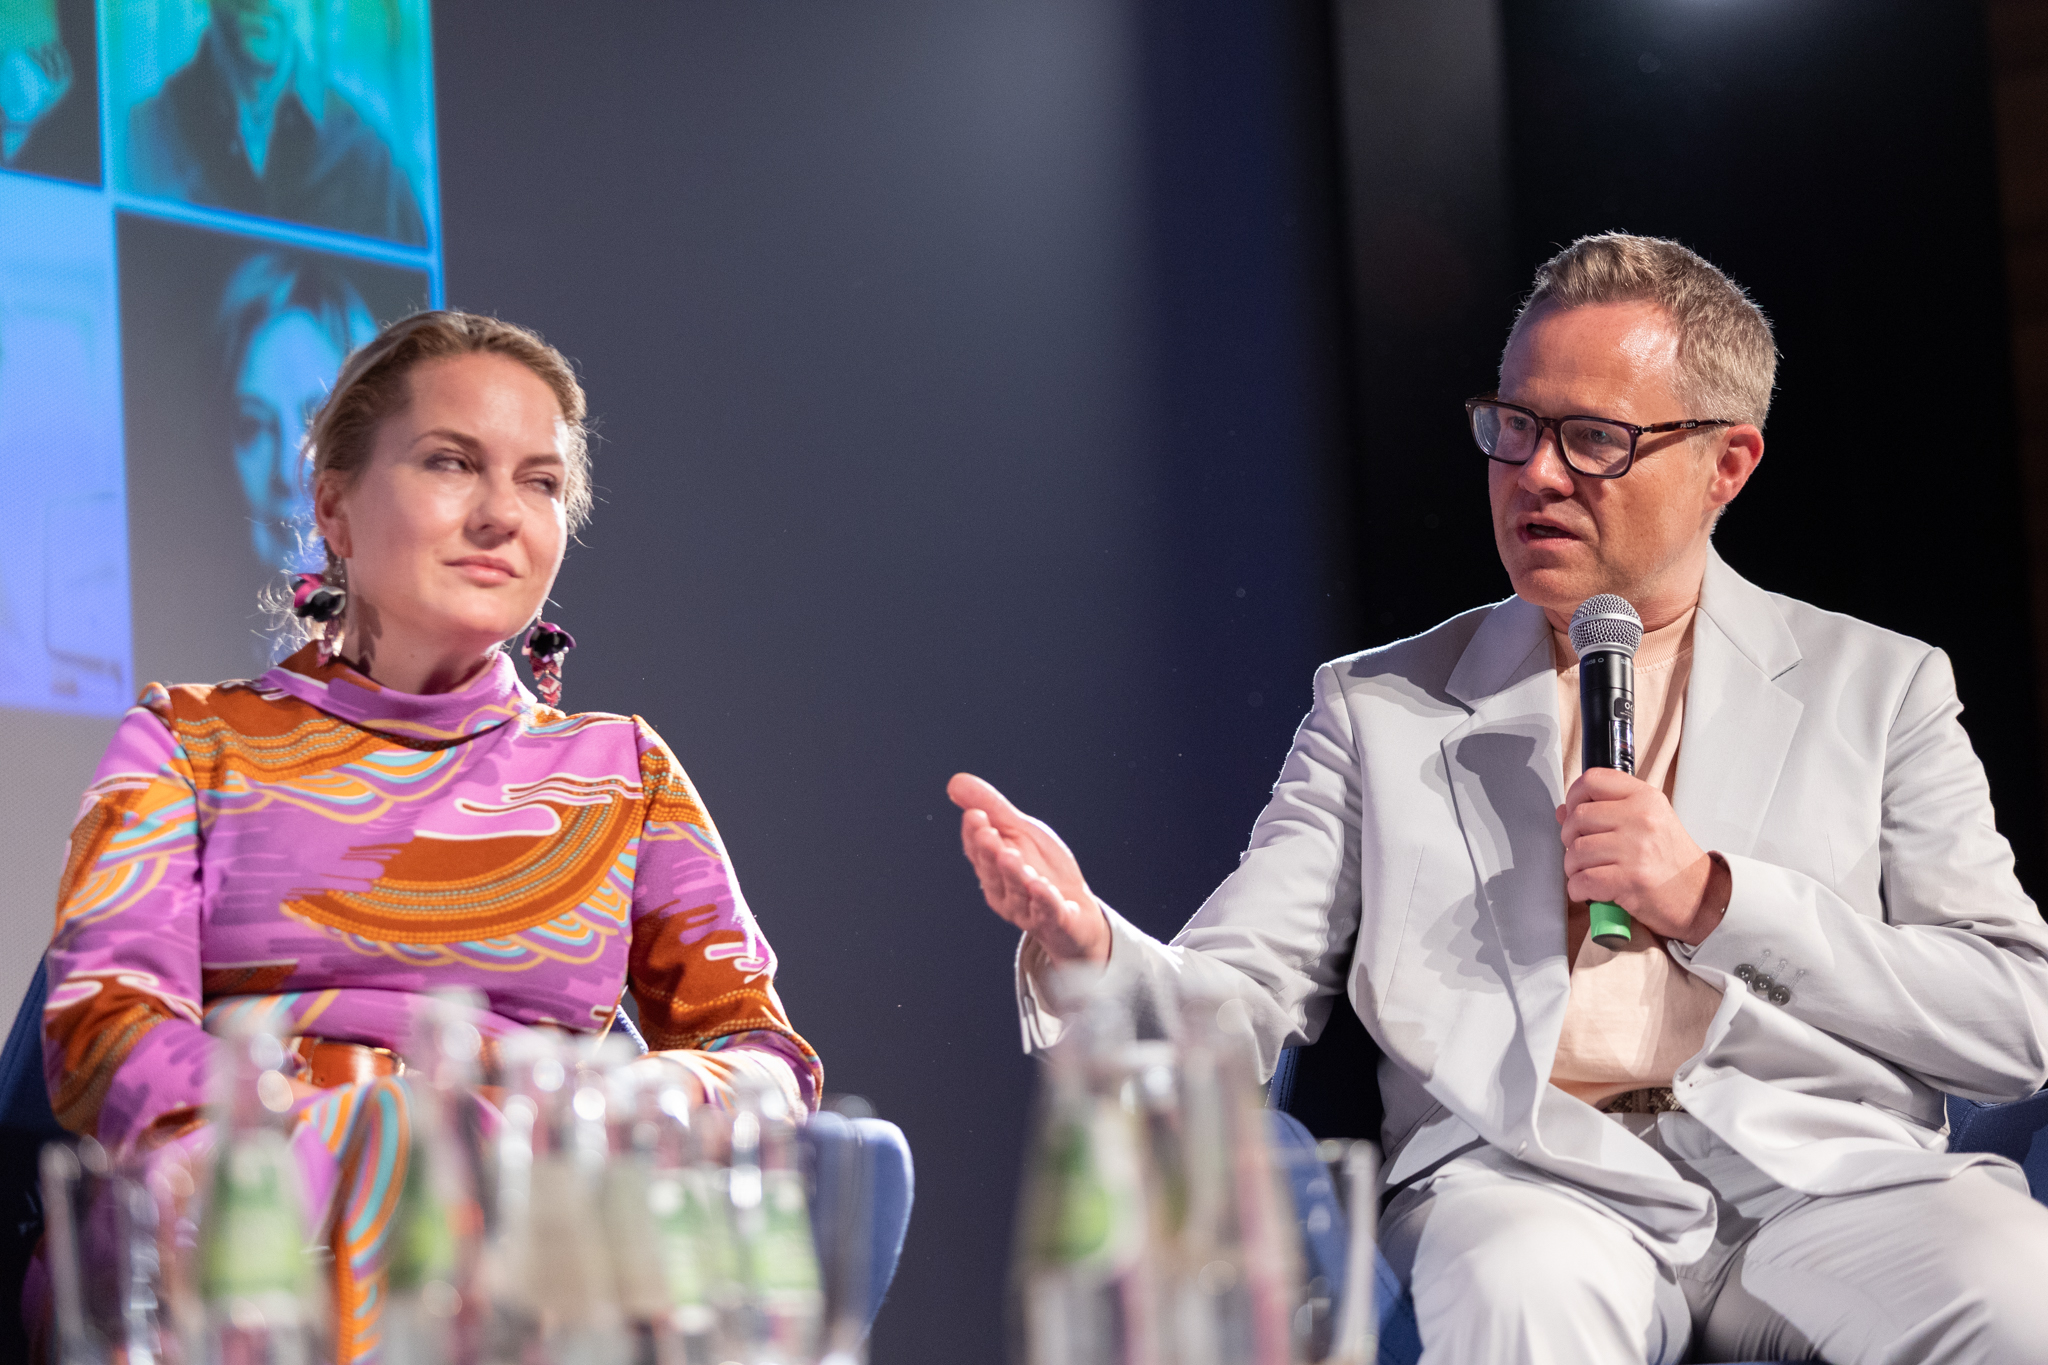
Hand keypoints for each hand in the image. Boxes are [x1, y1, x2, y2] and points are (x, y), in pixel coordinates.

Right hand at [948, 772, 1109, 963]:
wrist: (1077, 912)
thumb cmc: (1043, 869)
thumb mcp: (1020, 832)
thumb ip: (992, 808)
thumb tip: (955, 781)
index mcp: (993, 868)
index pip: (979, 851)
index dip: (975, 834)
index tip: (975, 815)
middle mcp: (1005, 892)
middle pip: (994, 872)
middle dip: (990, 852)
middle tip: (987, 833)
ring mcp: (1028, 910)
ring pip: (1018, 892)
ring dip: (1013, 874)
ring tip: (1010, 856)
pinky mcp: (1055, 922)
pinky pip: (1048, 913)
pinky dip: (1044, 901)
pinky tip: (1041, 887)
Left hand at [1557, 768, 1728, 944]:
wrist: (1701, 897)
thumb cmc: (1670, 860)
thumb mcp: (1647, 822)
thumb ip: (1606, 811)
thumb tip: (1563, 811)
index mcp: (1645, 798)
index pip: (1593, 780)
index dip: (1574, 796)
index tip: (1574, 812)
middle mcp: (1641, 818)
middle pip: (1578, 818)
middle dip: (1570, 839)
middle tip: (1582, 851)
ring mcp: (1636, 849)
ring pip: (1576, 851)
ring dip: (1573, 868)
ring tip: (1588, 873)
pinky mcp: (1630, 880)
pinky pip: (1583, 881)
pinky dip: (1579, 889)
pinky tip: (1590, 890)